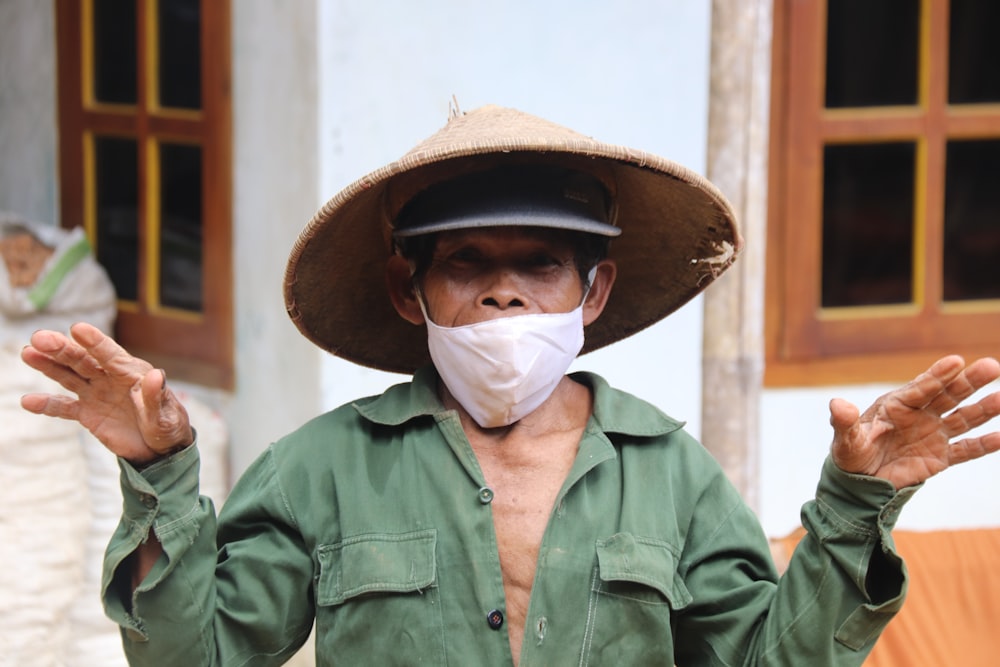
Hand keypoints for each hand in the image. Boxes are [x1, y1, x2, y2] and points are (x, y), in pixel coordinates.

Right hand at [20, 322, 193, 465]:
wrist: (161, 448)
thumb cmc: (168, 425)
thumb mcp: (166, 415)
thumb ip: (156, 397)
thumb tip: (156, 375)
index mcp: (133, 373)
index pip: (111, 355)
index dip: (95, 342)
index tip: (78, 329)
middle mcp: (111, 378)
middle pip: (84, 360)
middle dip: (63, 349)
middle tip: (40, 338)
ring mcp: (97, 394)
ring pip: (70, 376)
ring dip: (49, 365)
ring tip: (28, 352)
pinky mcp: (88, 413)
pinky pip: (64, 408)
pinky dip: (47, 405)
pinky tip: (28, 401)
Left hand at [830, 355, 999, 488]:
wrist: (859, 481)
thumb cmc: (851, 454)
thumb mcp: (845, 439)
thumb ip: (844, 422)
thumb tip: (836, 404)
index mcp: (896, 405)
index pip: (920, 387)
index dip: (938, 375)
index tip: (956, 361)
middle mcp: (919, 415)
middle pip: (948, 395)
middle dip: (968, 381)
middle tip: (992, 366)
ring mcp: (932, 434)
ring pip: (962, 418)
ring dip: (982, 409)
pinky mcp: (940, 457)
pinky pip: (965, 450)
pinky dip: (984, 445)